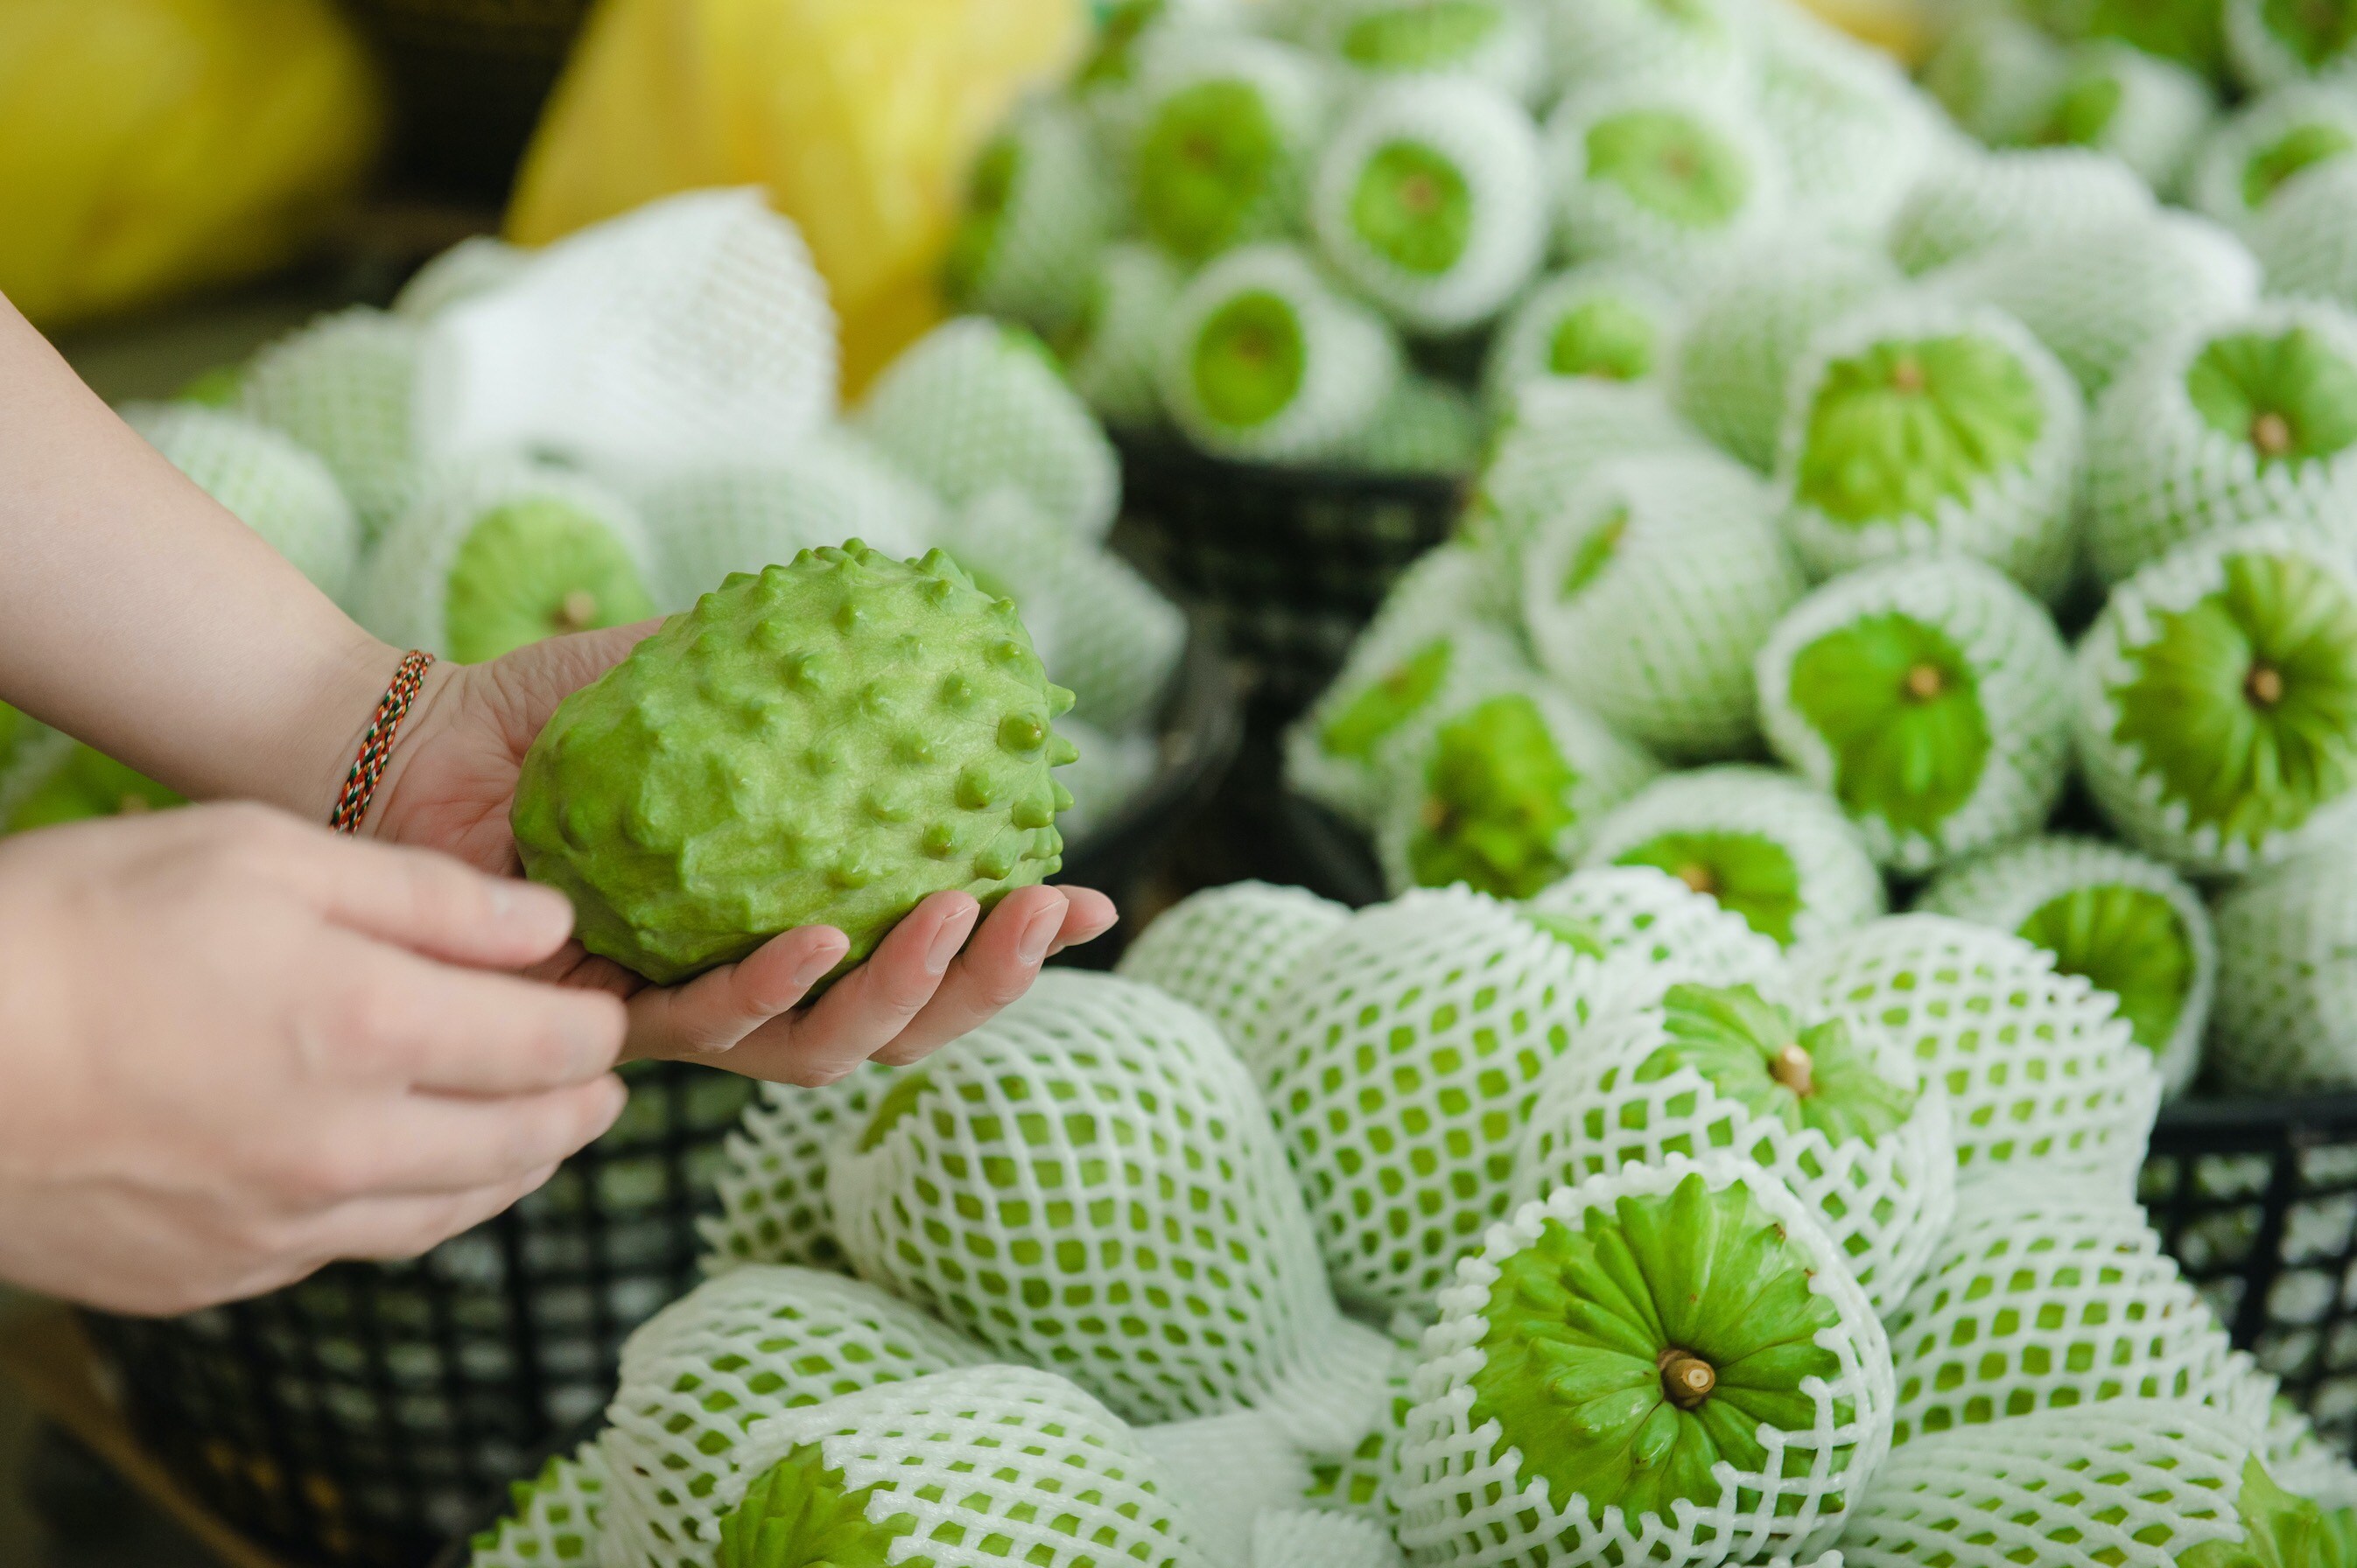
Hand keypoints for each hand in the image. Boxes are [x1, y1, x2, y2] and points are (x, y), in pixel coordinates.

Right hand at [0, 805, 625, 1313]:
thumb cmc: (81, 923)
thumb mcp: (261, 856)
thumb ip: (427, 897)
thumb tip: (549, 926)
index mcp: (376, 1032)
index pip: (555, 1048)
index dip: (598, 1026)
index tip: (606, 1006)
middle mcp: (350, 1150)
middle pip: (523, 1145)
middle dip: (578, 1107)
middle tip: (600, 1082)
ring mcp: (282, 1227)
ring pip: (450, 1214)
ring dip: (512, 1170)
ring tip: (535, 1135)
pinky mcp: (218, 1273)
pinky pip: (353, 1251)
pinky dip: (408, 1211)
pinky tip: (406, 1178)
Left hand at [364, 628, 1117, 1084]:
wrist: (415, 737)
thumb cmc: (551, 707)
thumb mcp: (694, 672)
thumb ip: (792, 672)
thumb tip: (910, 629)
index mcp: (791, 909)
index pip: (926, 950)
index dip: (1013, 946)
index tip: (1094, 906)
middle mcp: (750, 974)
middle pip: (897, 1024)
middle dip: (987, 984)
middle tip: (1048, 919)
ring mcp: (681, 1005)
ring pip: (821, 1051)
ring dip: (902, 996)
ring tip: (958, 920)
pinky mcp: (603, 1014)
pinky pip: (705, 1024)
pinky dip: (771, 986)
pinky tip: (822, 934)